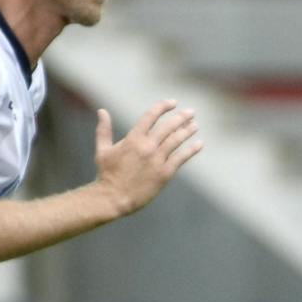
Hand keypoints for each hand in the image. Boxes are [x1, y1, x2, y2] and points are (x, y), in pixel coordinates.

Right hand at [94, 101, 200, 216]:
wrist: (113, 198)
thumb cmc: (106, 174)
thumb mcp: (102, 149)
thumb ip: (104, 129)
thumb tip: (102, 111)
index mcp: (133, 138)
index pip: (151, 116)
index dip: (163, 107)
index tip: (173, 102)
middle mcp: (147, 146)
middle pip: (168, 126)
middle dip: (181, 117)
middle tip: (191, 113)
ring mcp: (157, 160)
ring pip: (177, 140)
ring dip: (188, 131)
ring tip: (195, 125)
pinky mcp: (164, 174)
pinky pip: (181, 158)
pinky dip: (191, 150)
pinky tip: (199, 144)